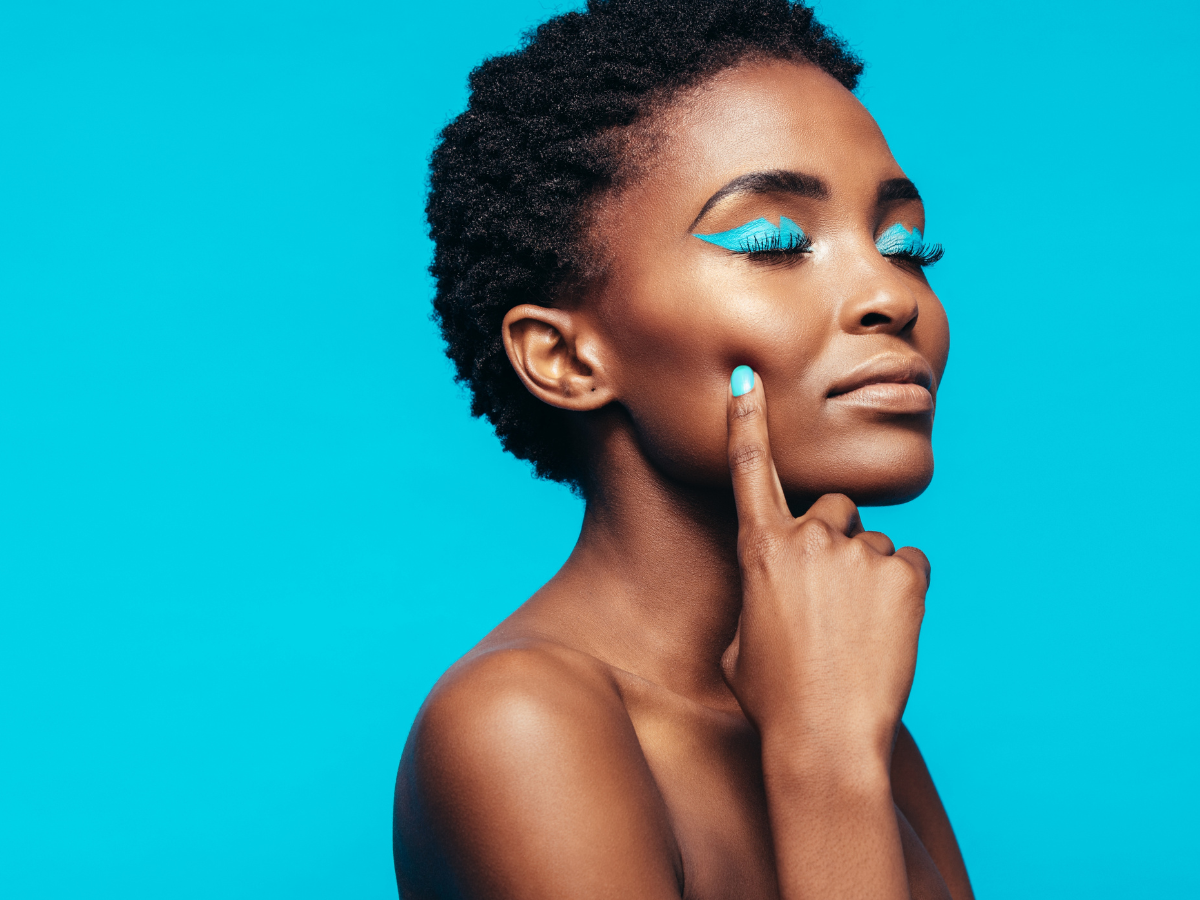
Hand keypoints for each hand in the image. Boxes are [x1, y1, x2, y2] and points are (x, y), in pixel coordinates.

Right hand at [720, 368, 930, 761]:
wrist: (824, 738)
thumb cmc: (773, 698)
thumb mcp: (741, 642)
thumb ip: (759, 596)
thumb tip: (776, 592)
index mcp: (760, 550)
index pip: (749, 470)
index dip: (748, 422)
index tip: (748, 380)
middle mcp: (808, 538)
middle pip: (833, 509)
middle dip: (835, 540)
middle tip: (834, 599)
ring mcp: (858, 553)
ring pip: (872, 544)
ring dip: (869, 576)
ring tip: (859, 632)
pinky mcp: (905, 572)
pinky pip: (909, 565)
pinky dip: (903, 592)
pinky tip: (887, 633)